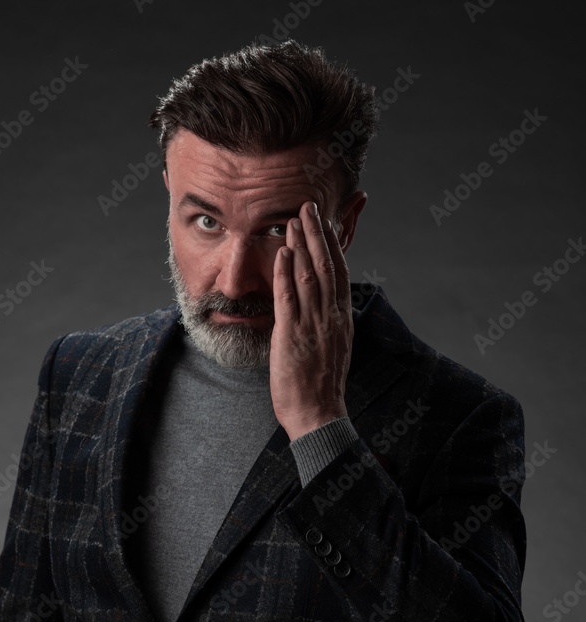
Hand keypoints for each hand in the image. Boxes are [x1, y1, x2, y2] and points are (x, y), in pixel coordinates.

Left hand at [270, 200, 352, 441]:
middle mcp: (330, 317)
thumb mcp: (333, 349)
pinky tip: (281, 253)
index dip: (331, 245)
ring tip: (294, 219)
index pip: (338, 273)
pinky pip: (289, 299)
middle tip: (309, 207)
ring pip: (308, 276)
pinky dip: (285, 274)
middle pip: (325, 266)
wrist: (318, 415)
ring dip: (300, 245)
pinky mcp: (293, 336)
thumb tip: (324, 307)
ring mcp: (312, 325)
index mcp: (341, 319)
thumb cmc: (321, 387)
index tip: (324, 223)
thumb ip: (328, 324)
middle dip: (317, 234)